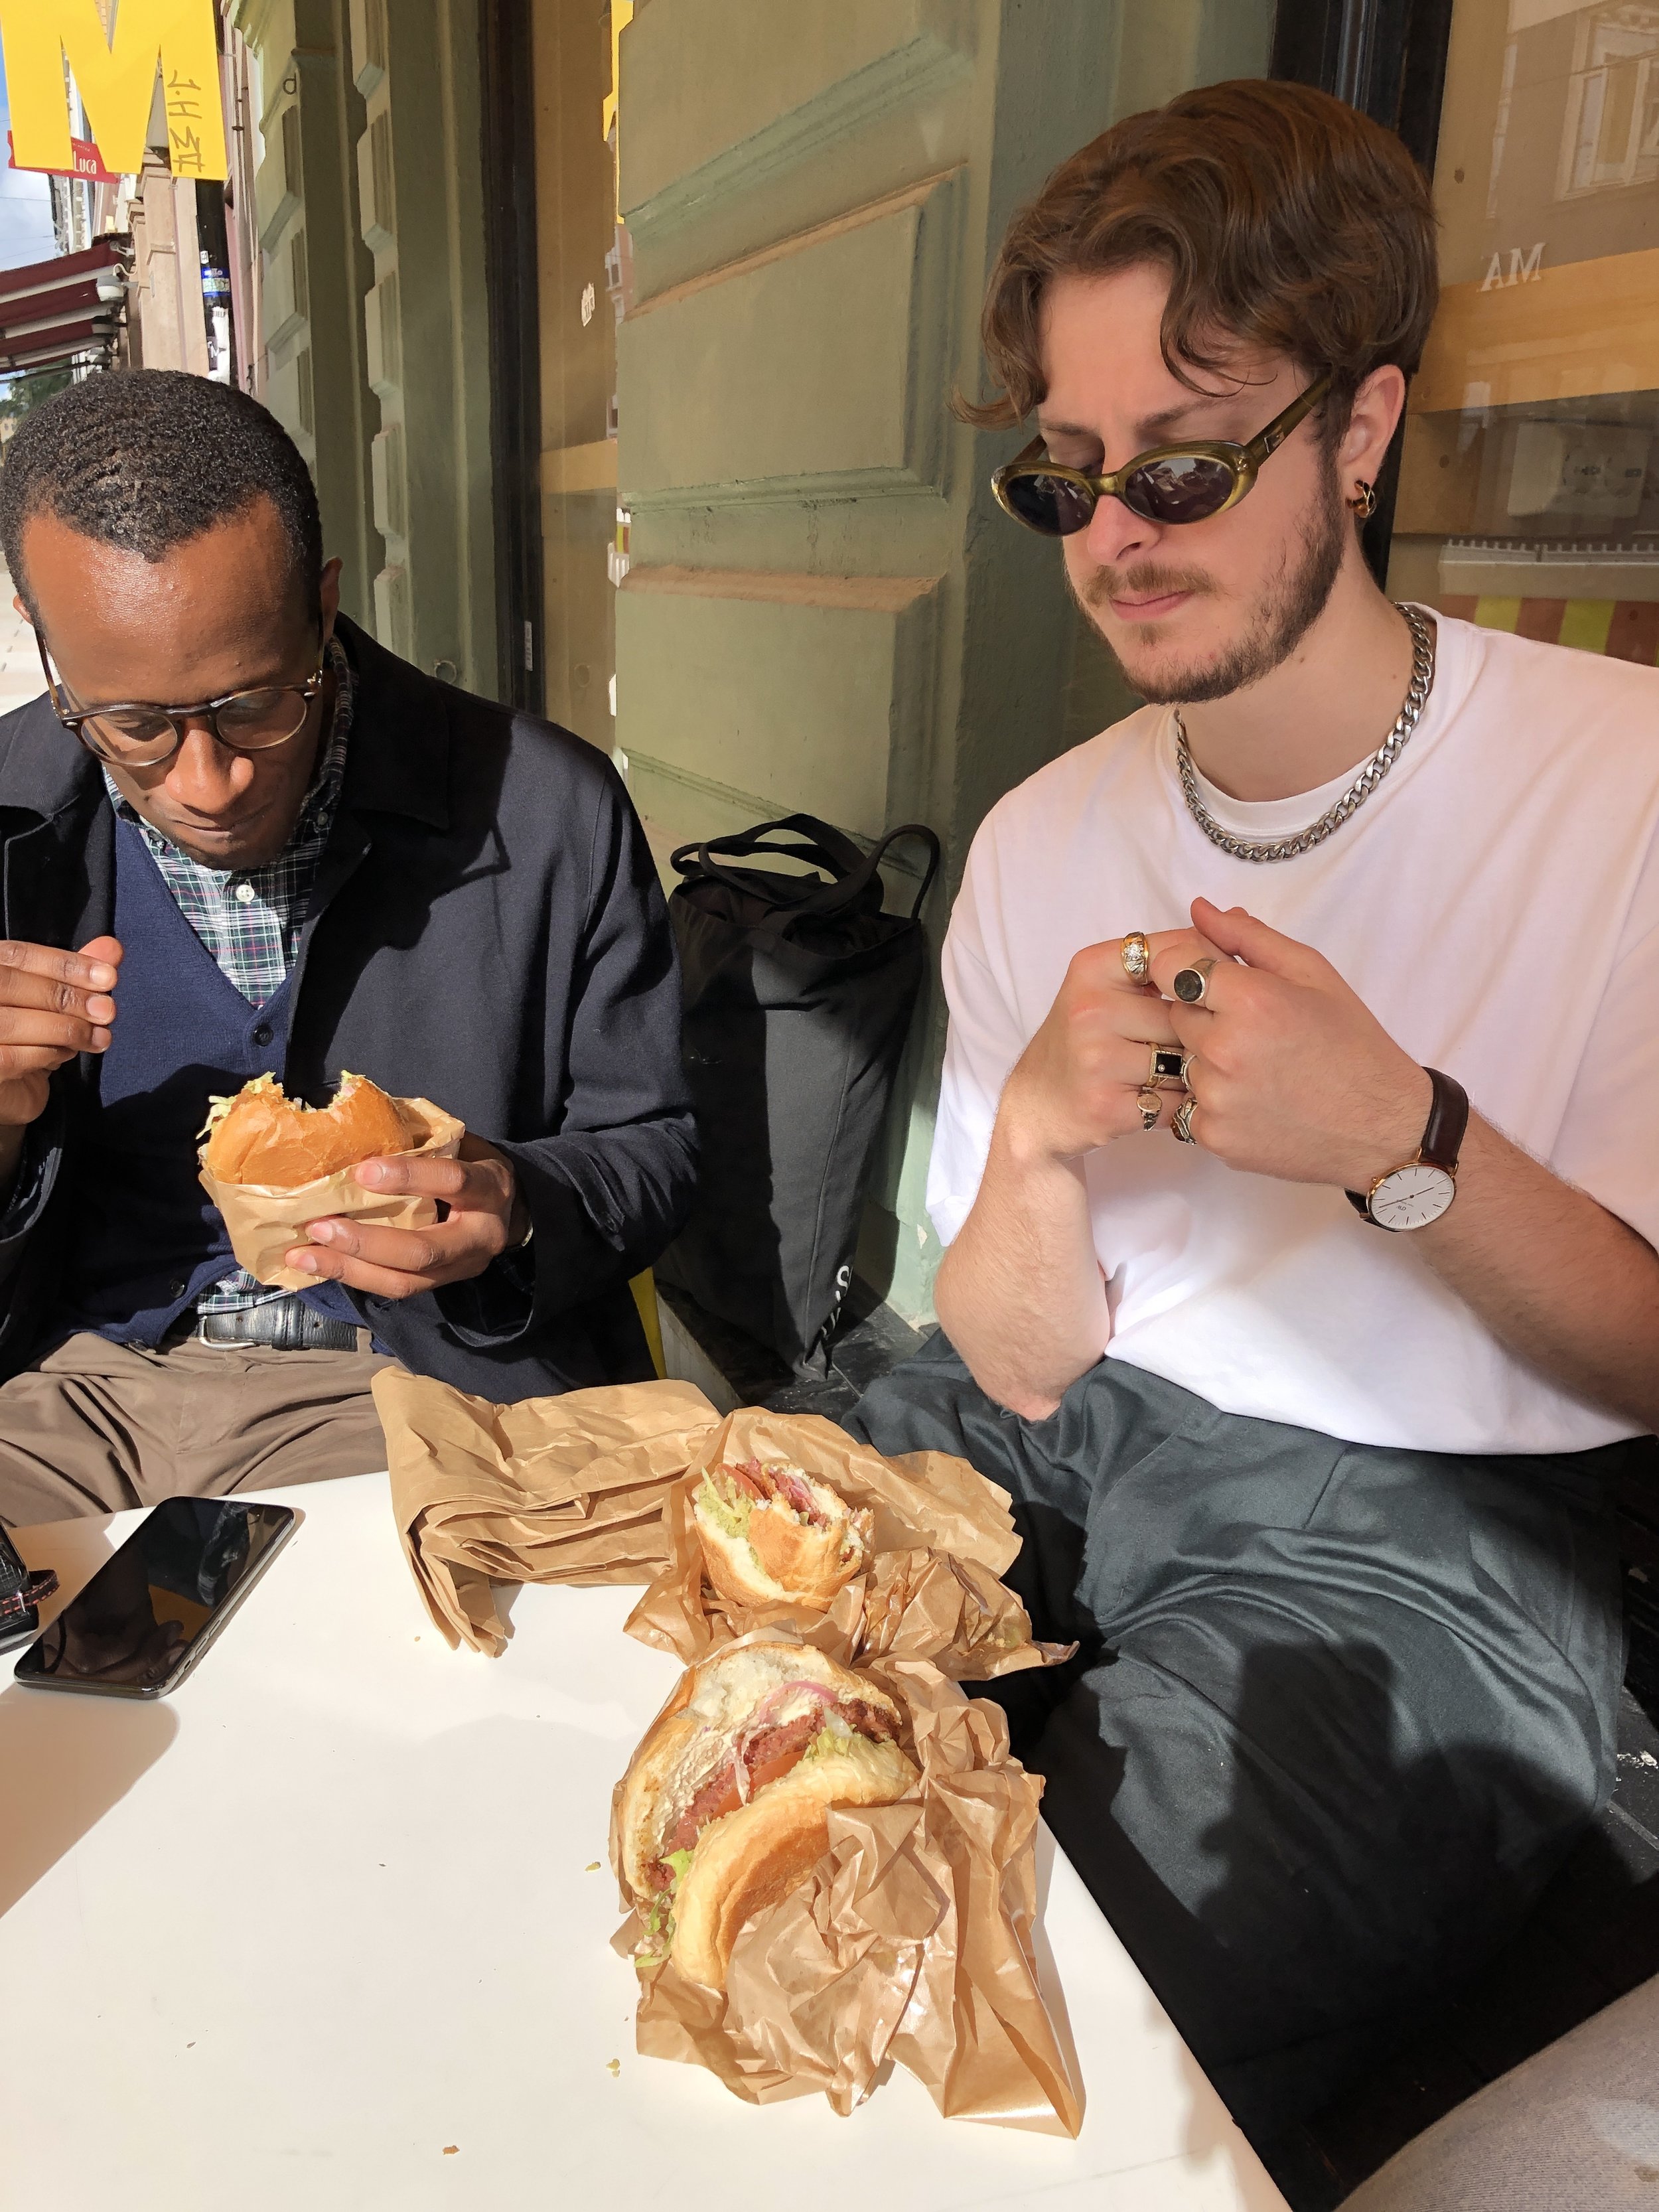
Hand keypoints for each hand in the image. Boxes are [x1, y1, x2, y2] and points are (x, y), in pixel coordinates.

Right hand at [0, 934, 120, 1129]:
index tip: (107, 976)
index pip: (19, 955)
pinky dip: (47, 1053)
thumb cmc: (26, 1039)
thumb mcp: (53, 1002)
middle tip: (106, 1010)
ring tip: (98, 1037)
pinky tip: (65, 1054)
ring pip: (14, 1021)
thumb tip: (112, 947)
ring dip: (66, 1029)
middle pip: (13, 984)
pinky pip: (13, 1057)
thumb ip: (76, 973)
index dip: (65, 963)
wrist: (6, 1092)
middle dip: (68, 996)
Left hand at [284, 1135, 527, 1299]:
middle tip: (319, 1226)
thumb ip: (420, 1137)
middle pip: (423, 1251)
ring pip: (404, 1281)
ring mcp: (461, 1268)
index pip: (453, 1181)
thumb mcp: (459, 1143)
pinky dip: (353, 1278)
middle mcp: (481, 1237)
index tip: (362, 1170)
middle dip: (366, 1241)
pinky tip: (317, 1265)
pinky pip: (395, 1289)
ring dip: (349, 1269)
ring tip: (303, 1255)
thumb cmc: (472, 1164)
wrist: (510, 1210)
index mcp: (489, 1188)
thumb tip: (358, 1115)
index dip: (409, 1177)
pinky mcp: (440, 1286)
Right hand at [998, 926, 1218, 1161]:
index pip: (1177, 951)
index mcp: (1093, 966)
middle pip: (1187, 1012)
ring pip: (1185, 1058)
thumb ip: (1166, 958)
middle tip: (1189, 1046)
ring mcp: (1096, 1058)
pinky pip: (1175, 1101)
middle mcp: (1091, 1007)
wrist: (1037, 1105)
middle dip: (1198, 1032)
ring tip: (1174, 1073)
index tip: (1210, 995)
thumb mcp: (1108, 986)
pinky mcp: (1105, 1105)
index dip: (1207, 974)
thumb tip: (1239, 918)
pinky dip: (1179, 1105)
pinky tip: (1162, 1101)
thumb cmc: (1085, 1040)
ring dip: (1193, 1071)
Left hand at [1150, 897, 1429, 1187]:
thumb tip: (1200, 909)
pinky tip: (1257, 1099)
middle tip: (1253, 1028)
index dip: (1182, 967)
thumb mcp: (1312, 974)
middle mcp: (1224, 1049)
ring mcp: (1215, 1097)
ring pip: (1181, 1061)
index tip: (1203, 977)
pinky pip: (1189, 1104)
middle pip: (1174, 1013)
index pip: (1169, 966)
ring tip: (1260, 1067)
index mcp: (1251, 1000)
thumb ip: (1249, 937)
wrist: (1382, 1127)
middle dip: (1203, 1014)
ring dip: (1208, 1059)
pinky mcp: (1212, 1135)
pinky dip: (1214, 1100)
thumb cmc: (1352, 1044)